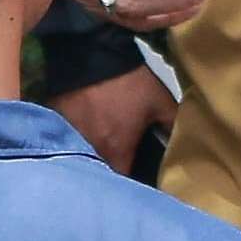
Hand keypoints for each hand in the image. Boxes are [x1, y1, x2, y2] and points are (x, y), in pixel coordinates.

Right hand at [47, 64, 174, 175]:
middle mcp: (89, 151)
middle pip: (98, 174)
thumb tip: (185, 142)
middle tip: (118, 167)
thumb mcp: (159, 101)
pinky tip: (80, 132)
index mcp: (116, 151)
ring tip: (98, 152)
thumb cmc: (128, 81)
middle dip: (107, 176)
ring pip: (79, 158)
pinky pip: (63, 139)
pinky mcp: (54, 121)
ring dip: (88, 158)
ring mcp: (68, 136)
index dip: (129, 189)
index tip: (135, 184)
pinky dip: (71, 140)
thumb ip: (173, 124)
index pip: (122, 185)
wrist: (91, 52)